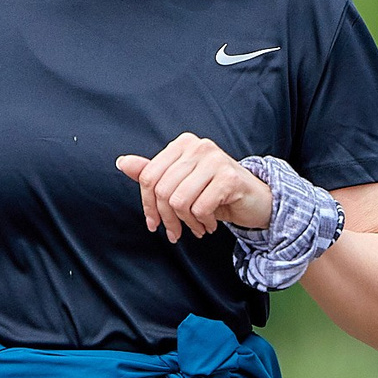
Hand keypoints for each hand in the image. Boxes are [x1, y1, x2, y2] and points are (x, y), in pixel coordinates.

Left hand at [117, 135, 272, 241]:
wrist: (255, 200)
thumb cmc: (216, 192)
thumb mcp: (182, 184)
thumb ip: (153, 174)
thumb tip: (122, 162)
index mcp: (183, 144)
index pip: (149, 176)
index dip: (147, 205)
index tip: (154, 224)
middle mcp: (198, 146)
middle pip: (162, 190)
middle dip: (168, 219)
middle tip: (177, 232)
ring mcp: (215, 159)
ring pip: (179, 201)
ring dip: (187, 222)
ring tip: (196, 226)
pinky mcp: (229, 177)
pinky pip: (200, 208)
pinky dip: (203, 222)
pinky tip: (210, 224)